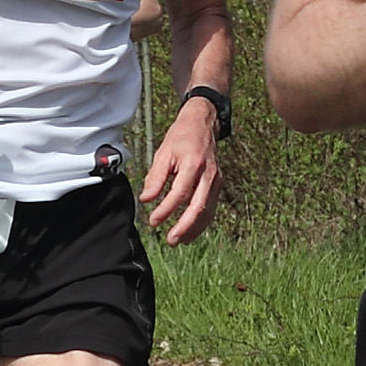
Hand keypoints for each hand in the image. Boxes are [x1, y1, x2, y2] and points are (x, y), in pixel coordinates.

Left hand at [140, 96, 222, 245]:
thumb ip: (155, 177)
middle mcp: (208, 173)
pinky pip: (211, 207)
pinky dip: (201, 221)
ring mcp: (216, 179)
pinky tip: (190, 231)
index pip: (180, 193)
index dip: (166, 209)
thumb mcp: (163, 153)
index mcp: (192, 163)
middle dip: (184, 226)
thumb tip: (147, 199)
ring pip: (208, 210)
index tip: (153, 221)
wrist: (202, 124)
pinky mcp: (218, 184)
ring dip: (194, 228)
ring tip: (180, 240)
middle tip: (170, 240)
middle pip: (198, 206)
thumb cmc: (181, 138)